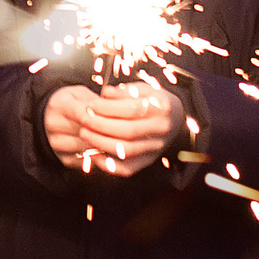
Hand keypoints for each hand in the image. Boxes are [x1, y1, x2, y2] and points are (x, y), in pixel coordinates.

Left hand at [44, 82, 180, 175]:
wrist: (175, 118)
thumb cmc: (153, 100)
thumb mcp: (142, 89)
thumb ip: (123, 91)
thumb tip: (104, 94)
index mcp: (161, 108)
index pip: (132, 109)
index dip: (109, 108)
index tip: (91, 104)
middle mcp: (161, 130)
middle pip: (128, 131)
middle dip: (101, 125)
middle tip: (83, 119)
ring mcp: (156, 148)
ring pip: (126, 151)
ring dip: (101, 143)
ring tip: (84, 133)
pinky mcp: (148, 161)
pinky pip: (127, 169)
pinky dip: (108, 165)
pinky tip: (93, 154)